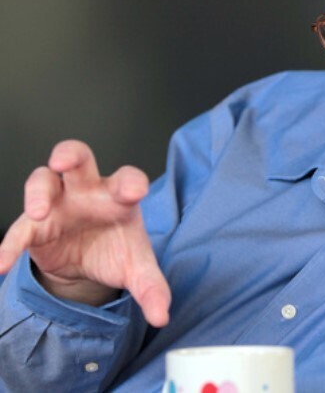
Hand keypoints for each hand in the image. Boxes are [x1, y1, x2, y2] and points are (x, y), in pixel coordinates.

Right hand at [0, 140, 170, 326]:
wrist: (88, 263)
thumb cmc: (116, 249)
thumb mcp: (137, 269)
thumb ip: (152, 289)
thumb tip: (162, 315)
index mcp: (119, 196)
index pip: (128, 179)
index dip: (131, 182)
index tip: (135, 191)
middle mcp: (87, 191)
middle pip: (78, 158)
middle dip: (69, 154)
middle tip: (64, 161)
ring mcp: (58, 203)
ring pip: (42, 180)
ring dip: (37, 192)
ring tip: (37, 213)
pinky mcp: (34, 226)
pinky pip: (18, 229)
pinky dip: (9, 244)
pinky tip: (2, 264)